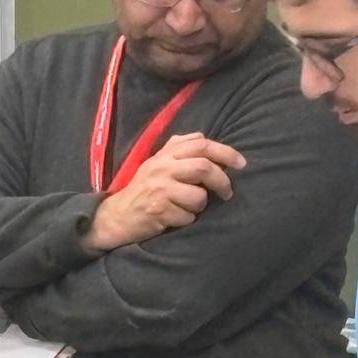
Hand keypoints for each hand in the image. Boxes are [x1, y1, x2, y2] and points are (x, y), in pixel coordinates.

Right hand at [83, 132, 245, 250]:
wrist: (117, 215)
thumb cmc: (143, 190)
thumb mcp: (156, 163)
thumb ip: (177, 148)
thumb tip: (202, 137)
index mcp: (164, 155)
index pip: (201, 144)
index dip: (225, 152)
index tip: (241, 163)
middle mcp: (161, 168)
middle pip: (204, 168)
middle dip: (222, 181)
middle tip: (227, 193)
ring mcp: (159, 190)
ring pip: (199, 196)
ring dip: (200, 206)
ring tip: (189, 208)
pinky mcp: (158, 210)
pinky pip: (188, 217)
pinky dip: (187, 221)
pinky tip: (174, 219)